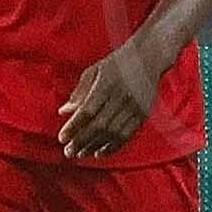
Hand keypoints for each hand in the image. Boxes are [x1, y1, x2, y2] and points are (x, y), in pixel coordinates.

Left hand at [57, 36, 170, 157]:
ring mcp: (134, 107)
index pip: (87, 110)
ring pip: (113, 133)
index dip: (74, 126)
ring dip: (95, 146)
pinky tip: (100, 153)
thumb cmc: (117, 63)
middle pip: (99, 125)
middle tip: (68, 152)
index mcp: (106, 84)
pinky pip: (127, 135)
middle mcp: (121, 97)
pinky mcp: (143, 114)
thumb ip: (79, 92)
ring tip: (81, 154)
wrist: (149, 57)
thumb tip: (63, 112)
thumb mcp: (94, 70)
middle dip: (81, 141)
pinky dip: (113, 146)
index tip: (62, 138)